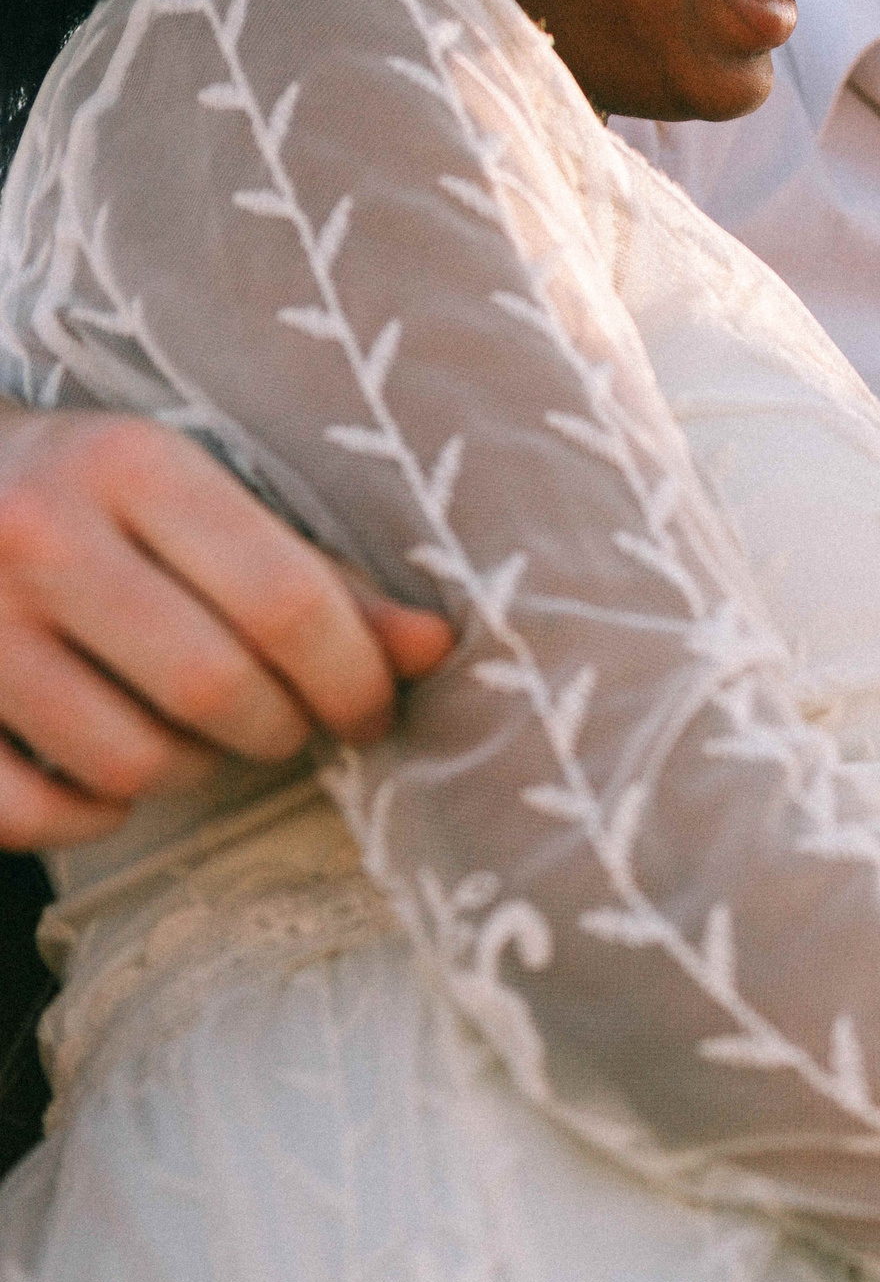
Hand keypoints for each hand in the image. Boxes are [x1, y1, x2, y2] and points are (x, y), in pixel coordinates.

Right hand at [0, 406, 454, 848]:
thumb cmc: (101, 497)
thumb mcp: (206, 499)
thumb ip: (322, 578)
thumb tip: (436, 648)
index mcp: (131, 465)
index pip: (285, 604)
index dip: (352, 681)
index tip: (369, 712)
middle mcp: (36, 533)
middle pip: (216, 691)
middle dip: (279, 731)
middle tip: (285, 724)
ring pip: (131, 763)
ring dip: (191, 772)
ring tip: (194, 734)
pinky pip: (30, 811)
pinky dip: (87, 817)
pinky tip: (104, 780)